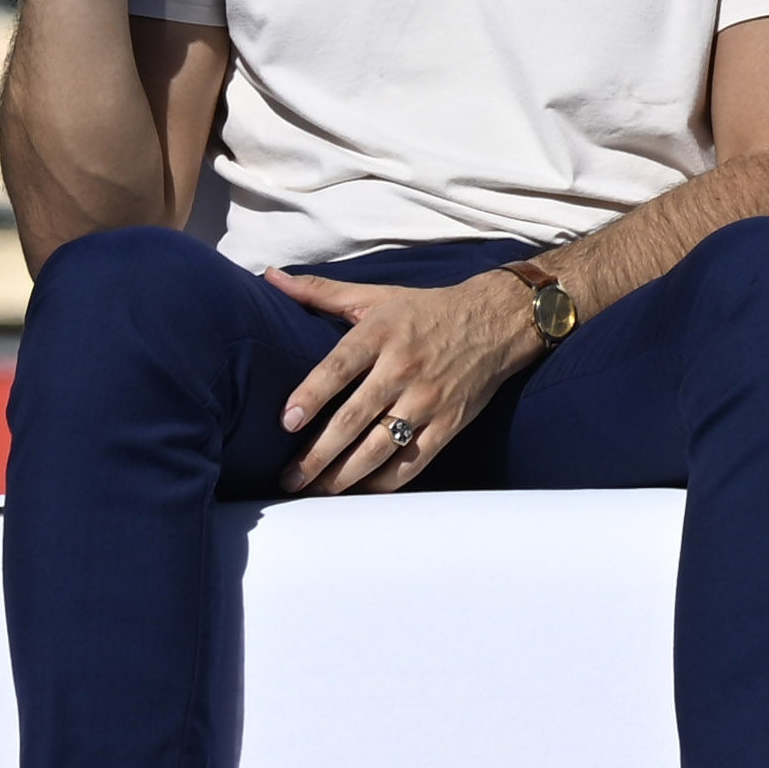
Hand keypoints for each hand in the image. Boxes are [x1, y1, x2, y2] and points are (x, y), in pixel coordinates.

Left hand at [269, 266, 549, 493]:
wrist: (497, 320)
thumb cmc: (427, 309)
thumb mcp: (375, 295)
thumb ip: (319, 291)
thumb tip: (270, 275)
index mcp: (380, 335)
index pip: (338, 369)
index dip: (311, 396)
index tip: (286, 422)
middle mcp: (403, 369)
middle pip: (354, 418)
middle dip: (318, 454)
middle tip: (289, 478)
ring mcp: (428, 400)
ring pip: (381, 447)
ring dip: (345, 475)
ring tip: (316, 492)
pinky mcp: (449, 423)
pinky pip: (414, 460)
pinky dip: (387, 481)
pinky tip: (361, 491)